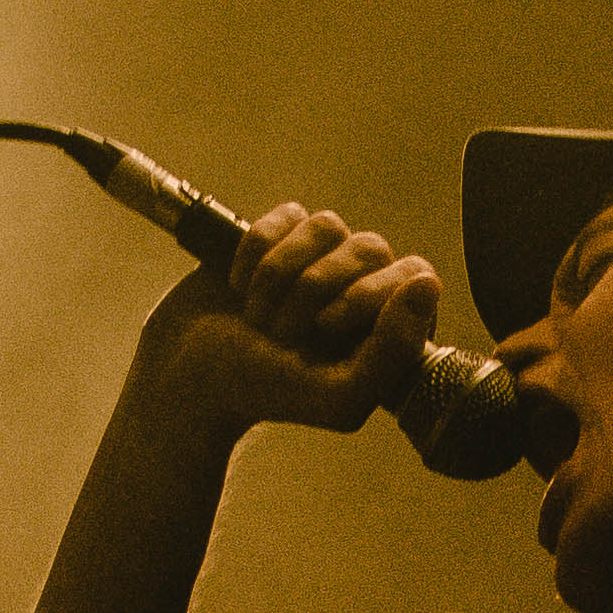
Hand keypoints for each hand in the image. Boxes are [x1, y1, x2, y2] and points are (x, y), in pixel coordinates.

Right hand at [130, 201, 439, 442]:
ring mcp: (321, 260)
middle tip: (283, 333)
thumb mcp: (338, 397)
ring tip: (257, 315)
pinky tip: (238, 285)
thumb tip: (427, 283)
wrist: (185, 374)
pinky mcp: (280, 237)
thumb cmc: (264, 391)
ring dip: (282, 273)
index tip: (328, 329)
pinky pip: (288, 214)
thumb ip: (393, 353)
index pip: (415, 276)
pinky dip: (257, 250)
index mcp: (388, 330)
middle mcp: (362, 289)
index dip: (369, 296)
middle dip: (317, 289)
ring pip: (328, 225)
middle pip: (370, 247)